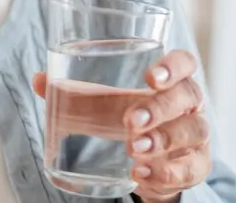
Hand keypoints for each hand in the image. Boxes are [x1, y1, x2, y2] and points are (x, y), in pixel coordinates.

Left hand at [32, 50, 211, 202]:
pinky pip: (190, 168)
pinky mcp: (196, 165)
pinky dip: (166, 172)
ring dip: (163, 140)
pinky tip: (141, 173)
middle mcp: (190, 106)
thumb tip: (39, 79)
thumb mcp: (104, 107)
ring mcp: (196, 136)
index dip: (173, 66)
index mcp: (170, 82)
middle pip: (189, 96)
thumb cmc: (129, 123)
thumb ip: (75, 94)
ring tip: (133, 149)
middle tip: (130, 120)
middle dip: (160, 107)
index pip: (185, 63)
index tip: (150, 77)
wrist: (150, 165)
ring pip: (194, 131)